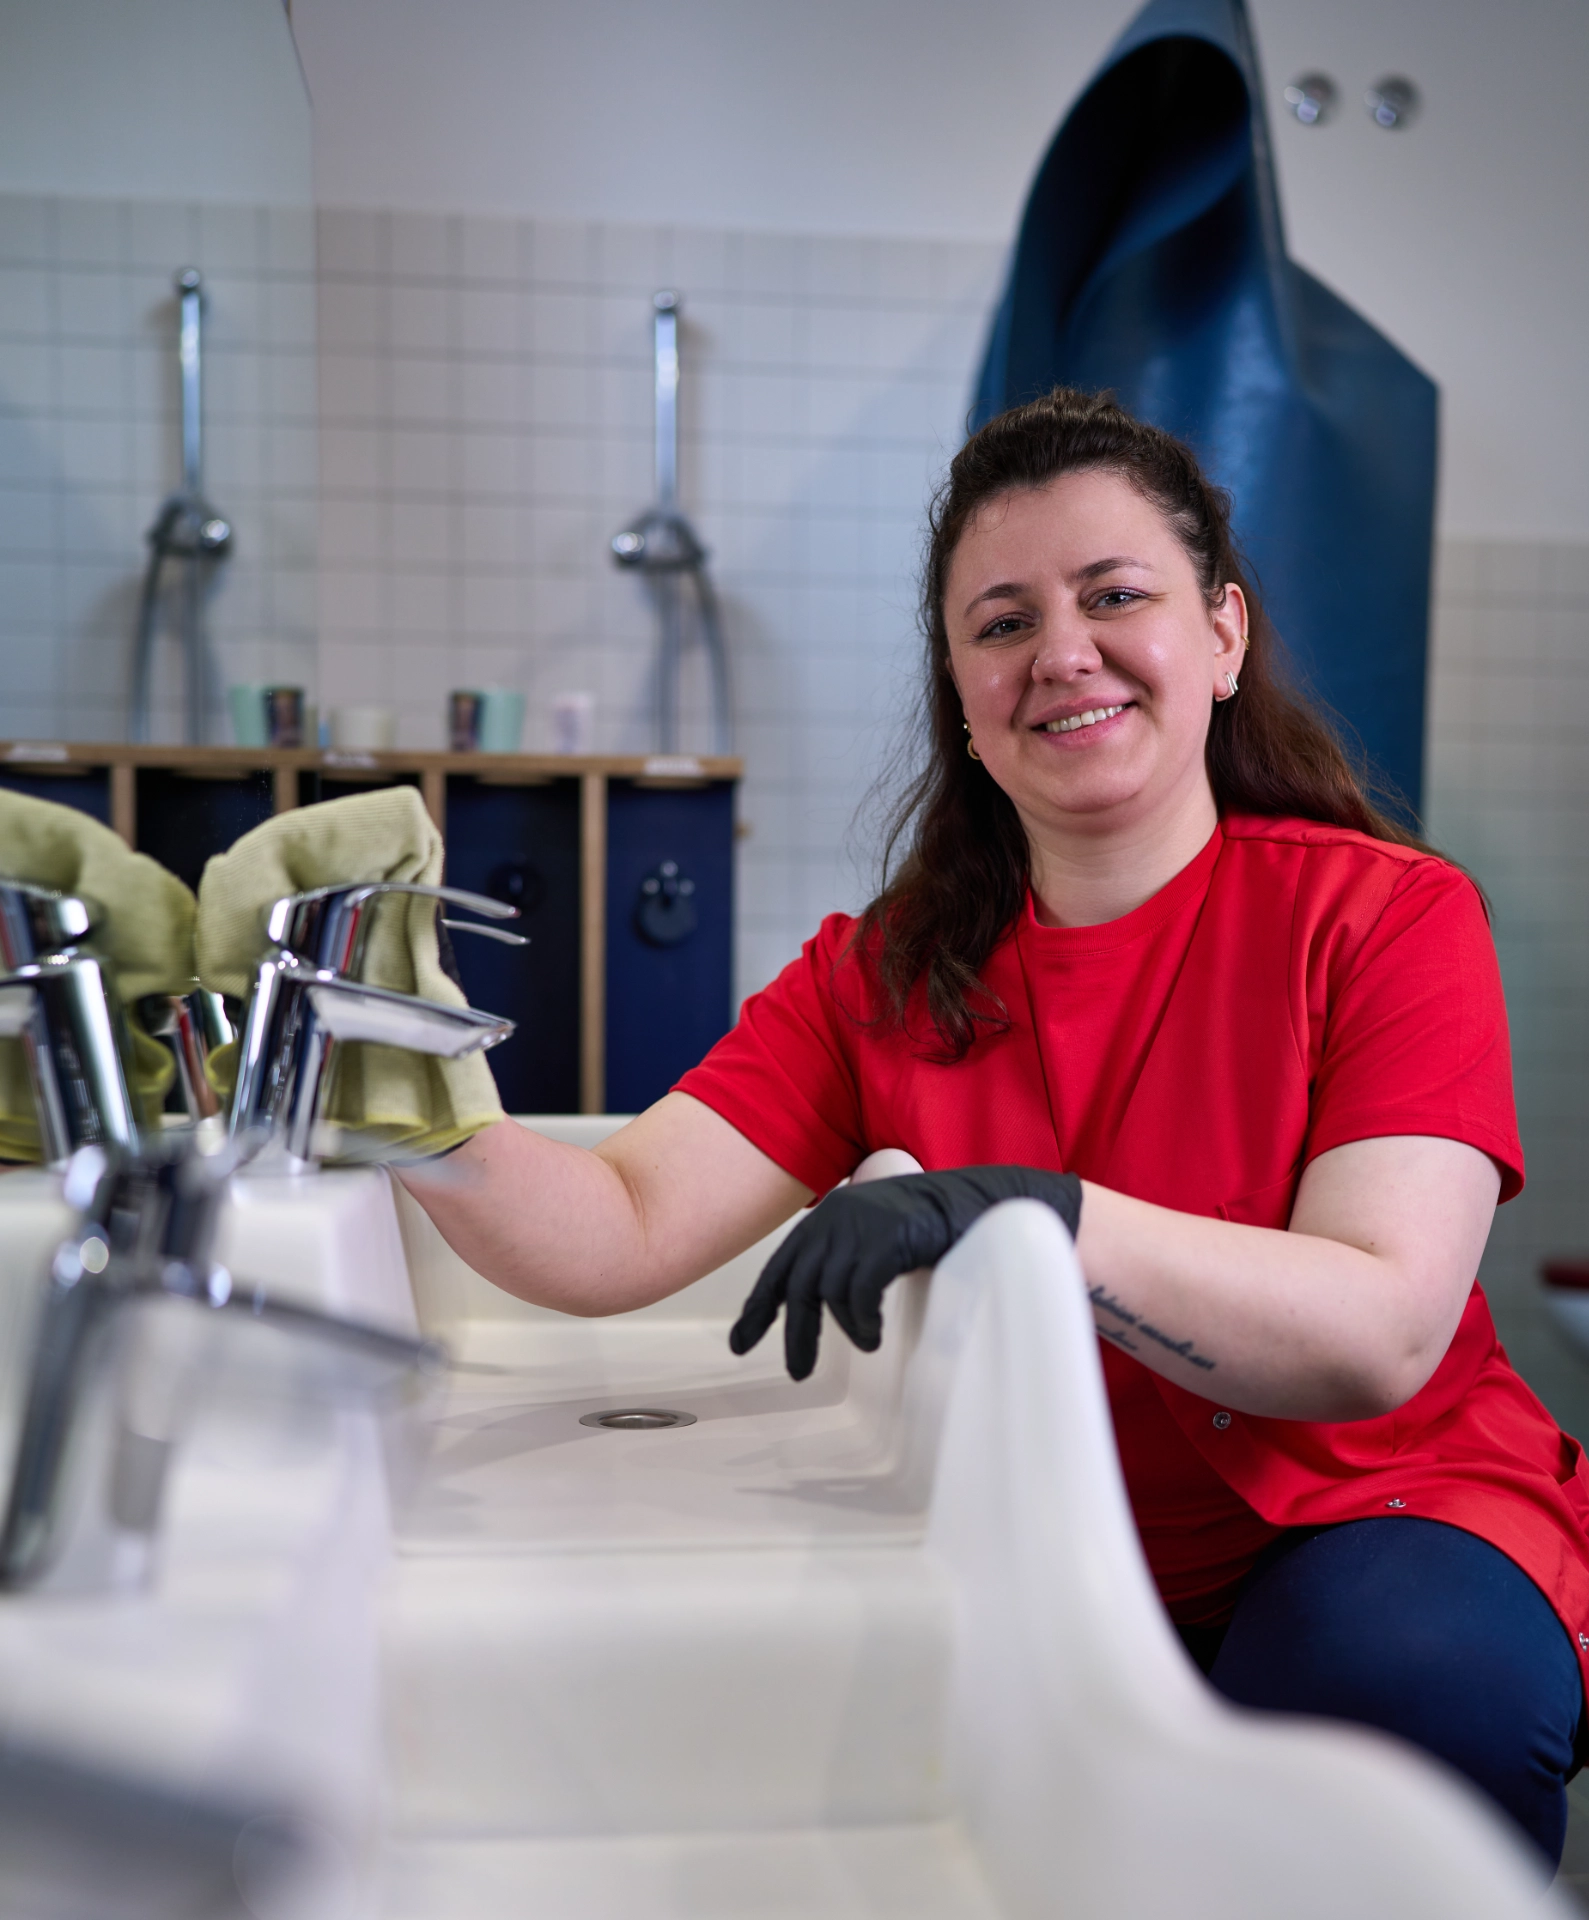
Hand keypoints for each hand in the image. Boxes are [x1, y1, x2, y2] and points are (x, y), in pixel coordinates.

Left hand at [729, 1165, 1081, 1379]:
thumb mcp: (878, 1233)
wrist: (982, 1200)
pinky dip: (862, 1320)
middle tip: (797, 1372)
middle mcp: (837, 1216)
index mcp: (829, 1216)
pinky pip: (859, 1291)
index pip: (782, 1266)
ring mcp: (863, 1224)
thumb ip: (847, 1255)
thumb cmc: (933, 1222)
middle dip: (796, 1333)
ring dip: (845, 1328)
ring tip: (866, 1341)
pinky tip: (873, 1334)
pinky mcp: (889, 1237)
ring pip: (829, 1292)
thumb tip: (822, 1301)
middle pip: (799, 1285)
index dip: (759, 1306)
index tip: (740, 1343)